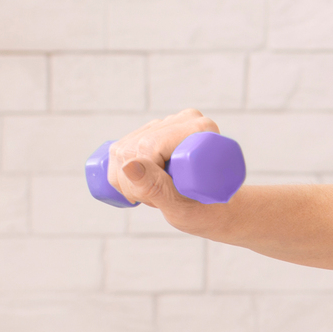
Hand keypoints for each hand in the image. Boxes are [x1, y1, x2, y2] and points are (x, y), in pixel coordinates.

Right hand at [106, 108, 228, 229]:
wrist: (215, 210)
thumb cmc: (205, 211)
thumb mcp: (179, 206)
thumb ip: (155, 187)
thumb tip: (129, 165)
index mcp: (199, 129)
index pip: (147, 146)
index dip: (141, 178)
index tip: (155, 201)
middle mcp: (183, 120)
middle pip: (131, 147)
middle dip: (132, 183)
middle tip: (154, 202)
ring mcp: (166, 124)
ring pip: (120, 150)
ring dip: (126, 182)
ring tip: (153, 195)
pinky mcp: (151, 132)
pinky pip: (118, 151)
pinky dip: (120, 176)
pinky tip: (140, 185)